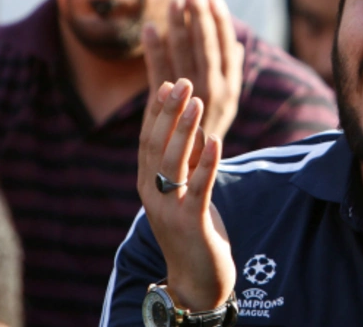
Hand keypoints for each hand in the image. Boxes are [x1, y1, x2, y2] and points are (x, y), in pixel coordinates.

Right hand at [137, 78, 235, 310]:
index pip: (147, 141)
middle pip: (156, 146)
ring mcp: (168, 210)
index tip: (167, 83)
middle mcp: (151, 195)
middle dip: (169, 113)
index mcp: (147, 184)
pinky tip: (215, 141)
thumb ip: (186, 160)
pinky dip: (206, 163)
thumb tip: (192, 123)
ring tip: (197, 102)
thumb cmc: (192, 229)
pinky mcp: (190, 224)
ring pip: (173, 163)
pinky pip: (198, 188)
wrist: (196, 280)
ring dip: (185, 130)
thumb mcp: (185, 189)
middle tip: (183, 83)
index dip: (156, 112)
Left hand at [143, 0, 244, 139]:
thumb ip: (230, 71)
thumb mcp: (227, 102)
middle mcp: (214, 91)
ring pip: (184, 54)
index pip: (226, 45)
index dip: (219, 20)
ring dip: (177, 25)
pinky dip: (154, 49)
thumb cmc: (210, 130)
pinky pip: (159, 72)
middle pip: (206, 45)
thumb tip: (235, 43)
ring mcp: (191, 99)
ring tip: (172, 1)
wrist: (194, 172)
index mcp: (230, 86)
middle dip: (198, 15)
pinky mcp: (168, 107)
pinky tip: (149, 29)